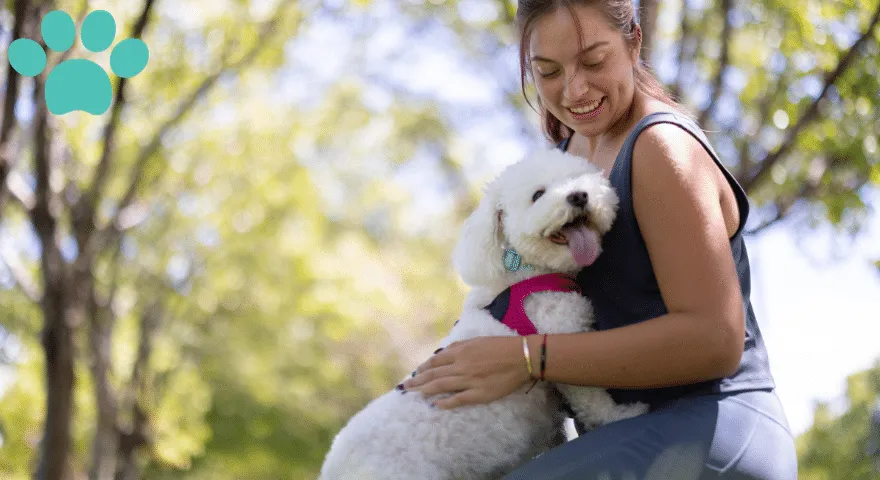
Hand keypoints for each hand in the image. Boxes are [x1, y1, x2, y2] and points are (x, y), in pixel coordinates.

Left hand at [400, 335, 532, 409]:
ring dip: (426, 390)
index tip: (415, 373)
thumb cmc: (500, 346)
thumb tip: (443, 353)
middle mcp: (461, 365)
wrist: (521, 357)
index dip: (423, 367)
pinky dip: (446, 402)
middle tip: (405, 387)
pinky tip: (436, 405)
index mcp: (461, 351)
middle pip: (434, 374)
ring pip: (442, 386)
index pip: (435, 361)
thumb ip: (459, 346)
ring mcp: (469, 380)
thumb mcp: (477, 340)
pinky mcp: (479, 394)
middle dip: (417, 381)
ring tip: (415, 394)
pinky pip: (458, 399)